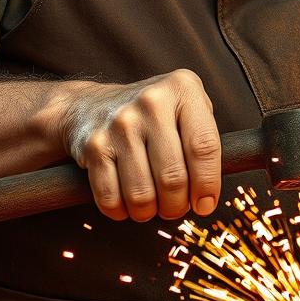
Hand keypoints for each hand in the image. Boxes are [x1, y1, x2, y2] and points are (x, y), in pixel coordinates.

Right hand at [60, 69, 220, 223]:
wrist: (92, 105)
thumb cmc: (152, 115)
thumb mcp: (185, 108)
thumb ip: (205, 141)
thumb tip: (207, 197)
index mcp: (182, 89)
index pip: (204, 147)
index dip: (207, 184)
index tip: (205, 204)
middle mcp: (151, 102)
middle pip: (173, 177)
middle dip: (177, 205)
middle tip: (175, 207)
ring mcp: (120, 123)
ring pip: (142, 195)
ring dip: (149, 212)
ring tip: (151, 203)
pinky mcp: (95, 146)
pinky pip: (111, 199)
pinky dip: (121, 211)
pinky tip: (126, 201)